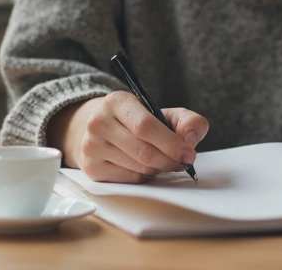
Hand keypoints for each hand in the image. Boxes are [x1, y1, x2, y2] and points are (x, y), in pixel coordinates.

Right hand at [47, 91, 209, 182]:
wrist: (105, 129)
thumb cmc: (140, 121)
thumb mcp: (164, 114)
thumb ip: (188, 121)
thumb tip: (191, 140)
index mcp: (117, 102)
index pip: (146, 126)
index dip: (171, 143)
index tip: (189, 154)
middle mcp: (98, 122)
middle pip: (143, 151)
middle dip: (169, 160)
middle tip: (182, 163)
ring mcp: (91, 146)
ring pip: (138, 168)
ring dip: (158, 168)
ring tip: (162, 160)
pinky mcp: (91, 167)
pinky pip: (128, 179)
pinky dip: (144, 176)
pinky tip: (145, 166)